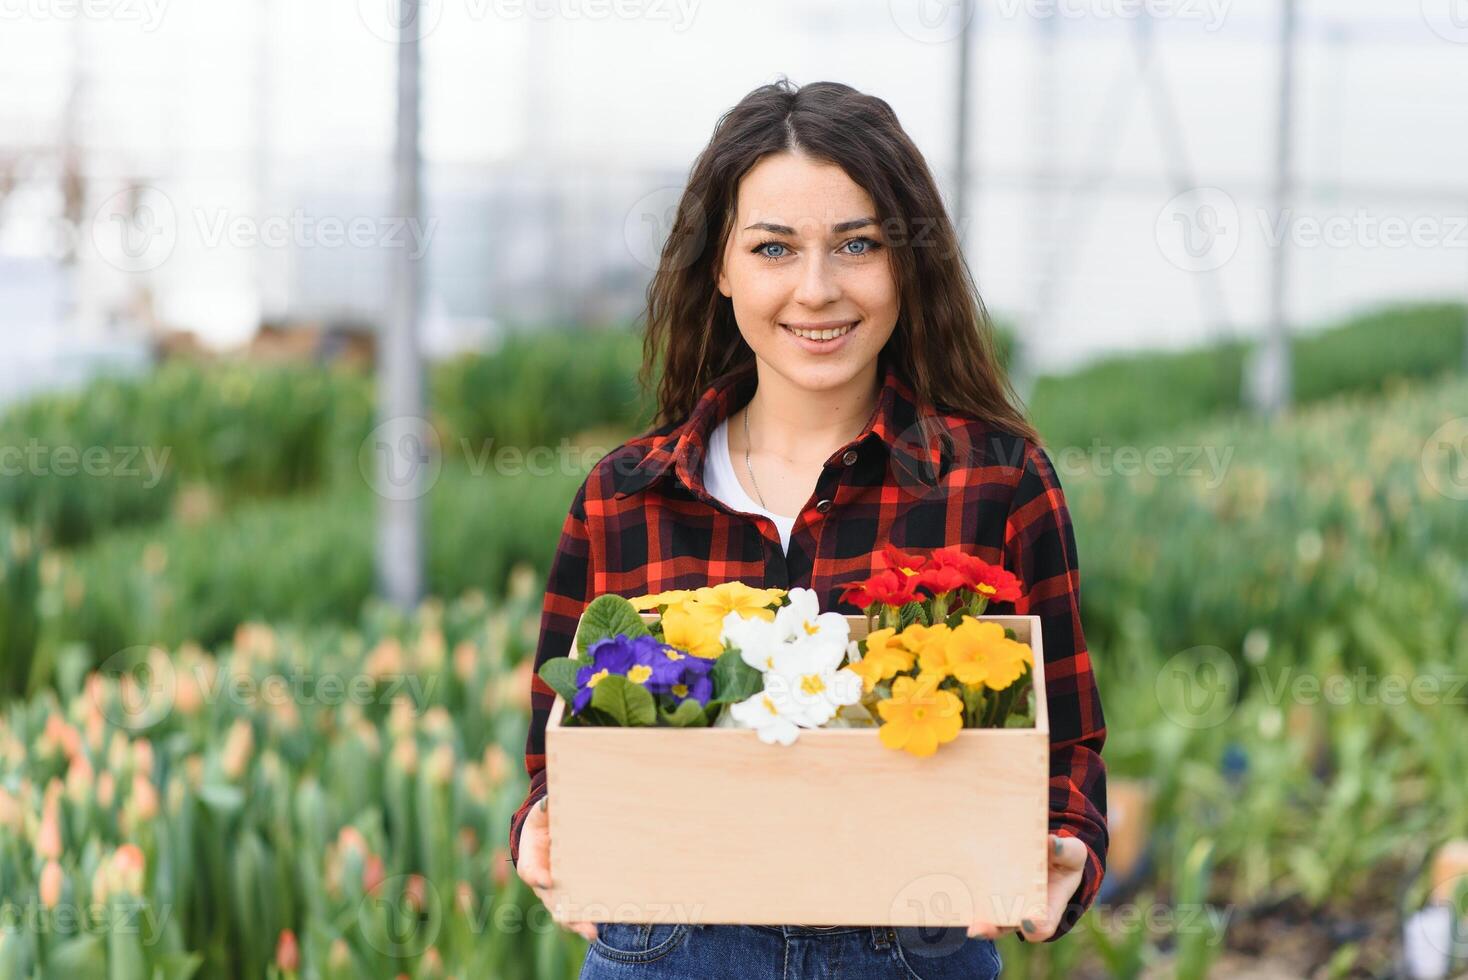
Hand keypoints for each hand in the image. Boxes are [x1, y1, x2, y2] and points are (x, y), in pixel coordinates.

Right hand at [514, 795, 598, 941]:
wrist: (548, 836)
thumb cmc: (544, 824)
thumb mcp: (541, 815)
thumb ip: (544, 810)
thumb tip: (548, 802)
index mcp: (531, 860)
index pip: (530, 870)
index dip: (538, 876)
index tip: (547, 880)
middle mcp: (543, 882)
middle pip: (550, 901)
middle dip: (563, 912)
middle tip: (575, 920)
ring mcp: (558, 892)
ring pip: (565, 913)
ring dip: (578, 923)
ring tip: (592, 932)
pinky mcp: (574, 895)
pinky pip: (579, 910)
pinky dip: (589, 919)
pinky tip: (604, 924)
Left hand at [966, 834, 1087, 942]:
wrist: (1046, 855)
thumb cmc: (1063, 858)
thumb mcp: (1073, 854)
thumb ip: (1067, 851)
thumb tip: (1052, 843)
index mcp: (1048, 906)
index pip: (1043, 925)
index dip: (1036, 928)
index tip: (1027, 923)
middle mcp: (1022, 911)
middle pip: (1005, 926)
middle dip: (992, 928)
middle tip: (979, 928)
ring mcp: (1001, 903)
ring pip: (985, 917)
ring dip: (972, 918)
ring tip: (960, 917)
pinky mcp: (984, 890)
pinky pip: (972, 899)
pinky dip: (961, 897)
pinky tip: (947, 890)